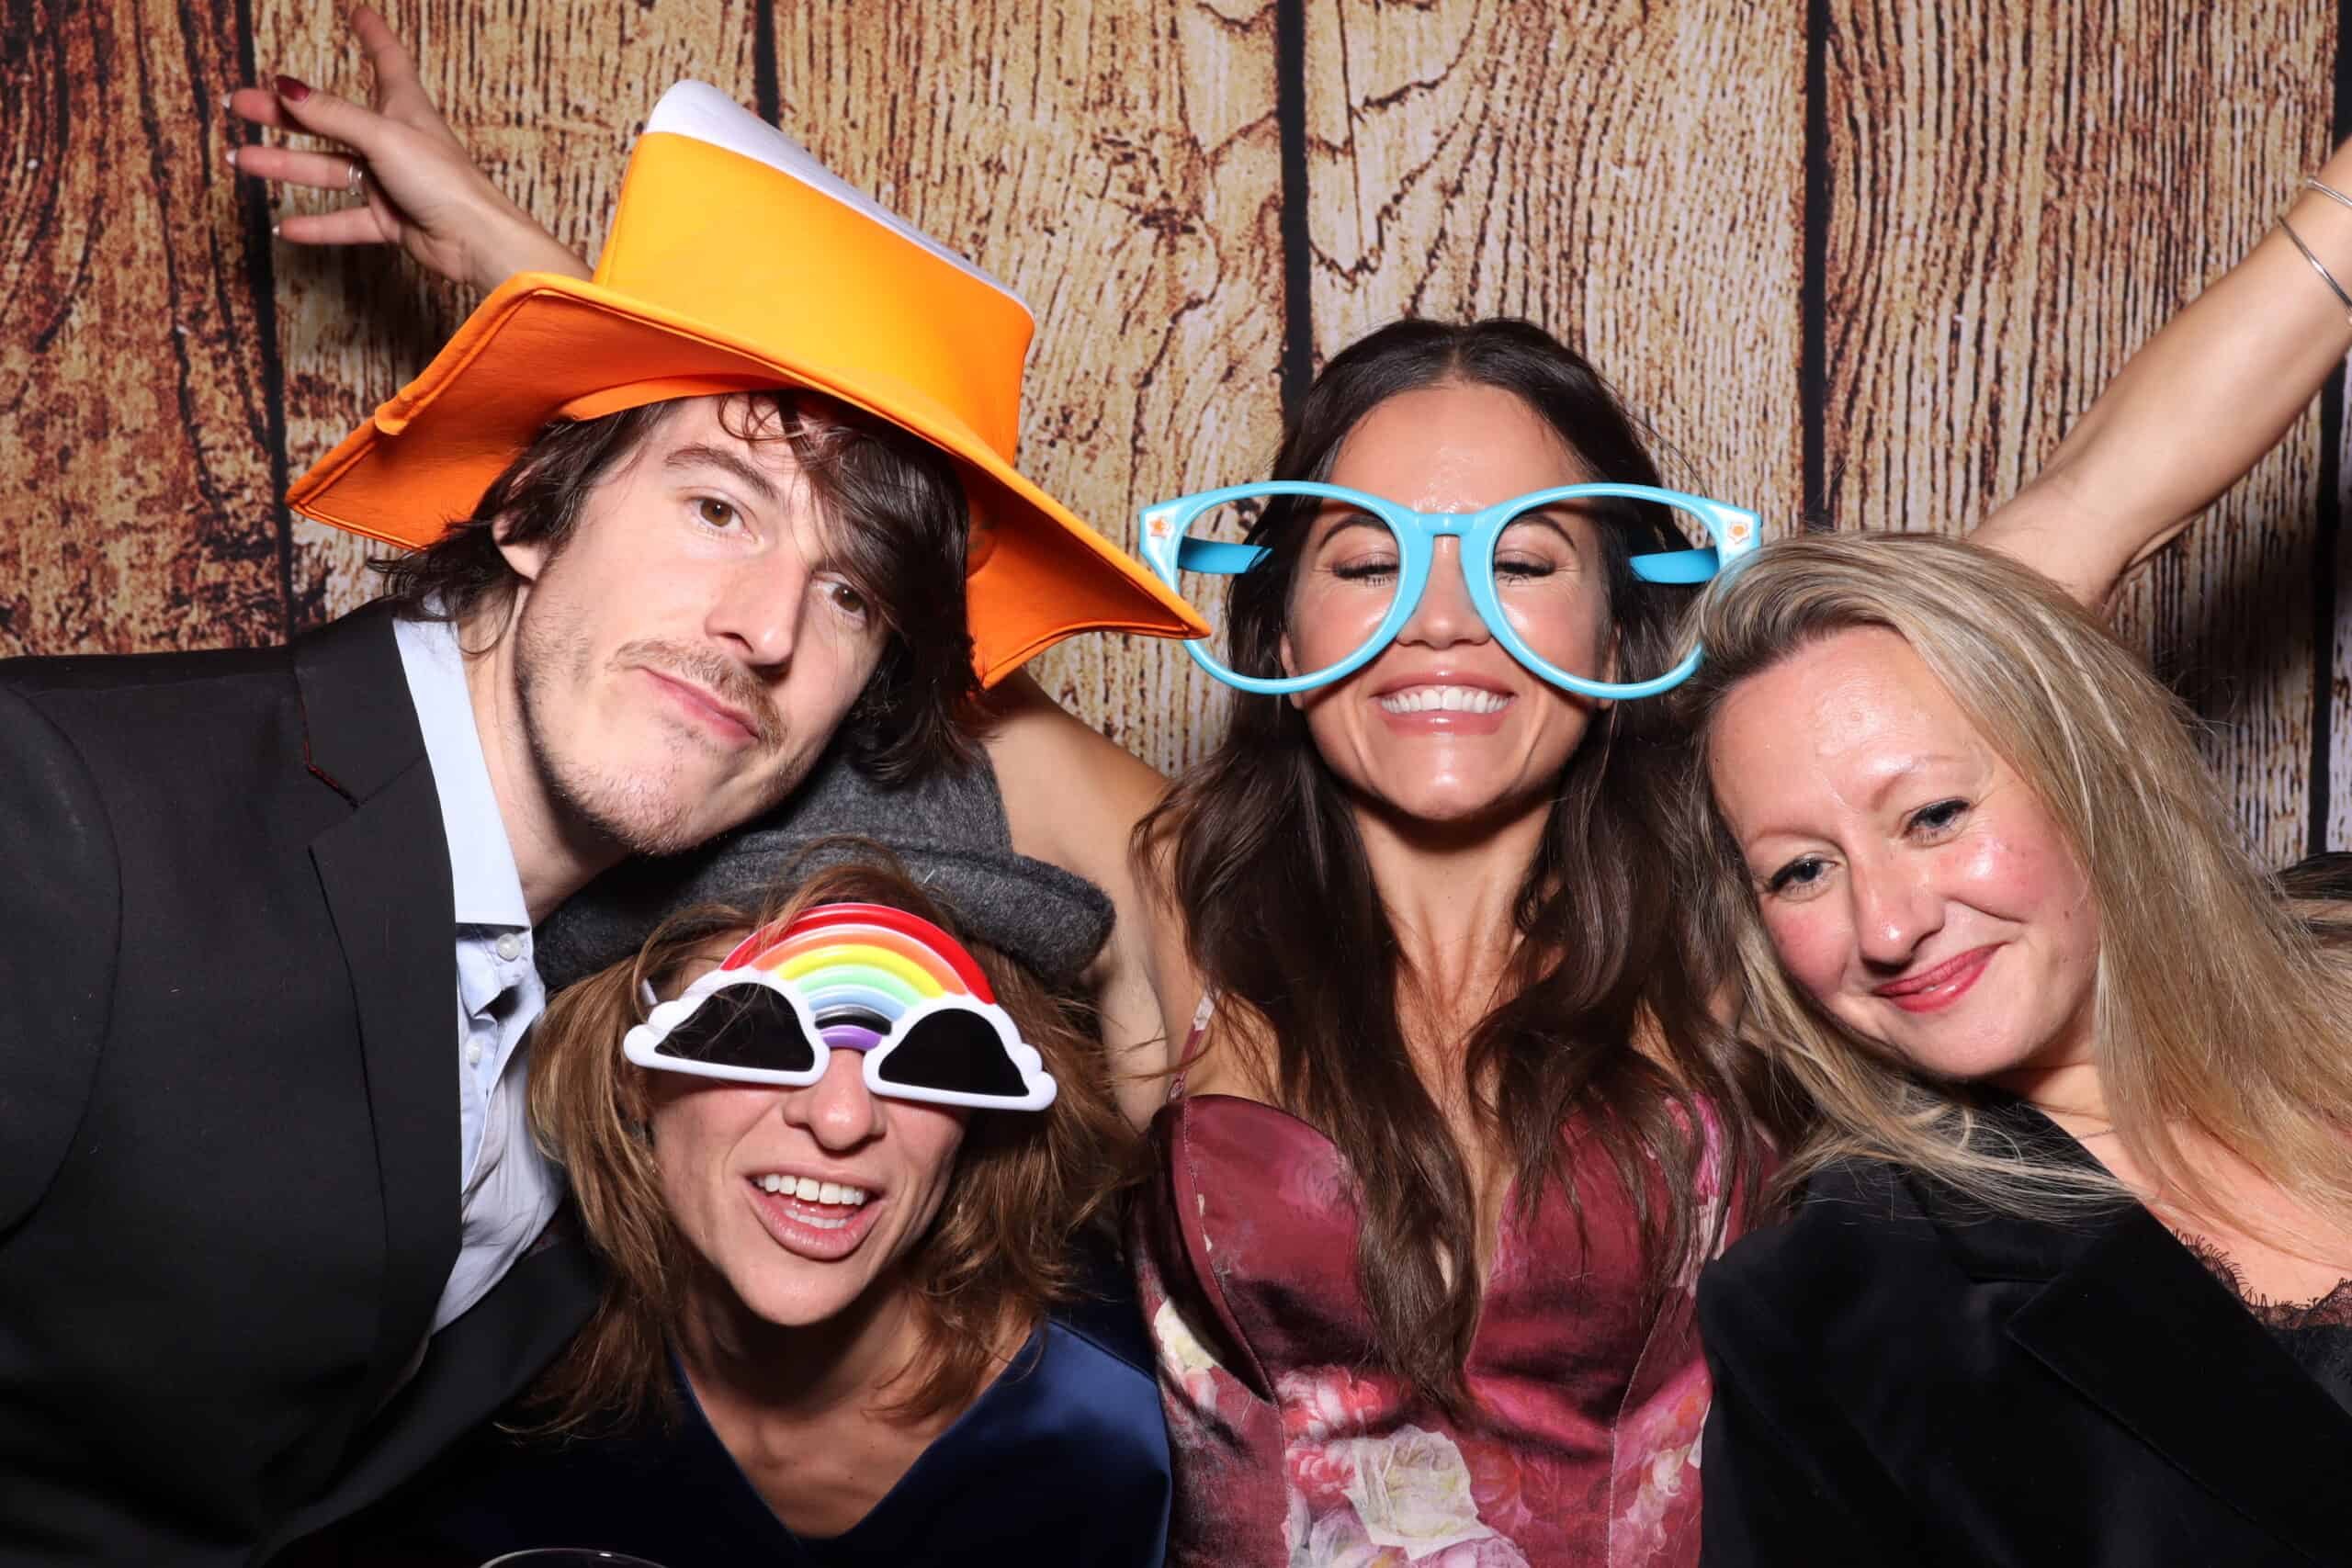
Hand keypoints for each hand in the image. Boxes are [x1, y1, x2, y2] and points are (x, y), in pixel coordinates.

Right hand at [226, 8, 589, 292]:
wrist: (475, 241)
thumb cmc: (444, 181)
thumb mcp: (383, 137)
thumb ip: (333, 115)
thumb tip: (285, 86)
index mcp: (404, 107)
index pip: (387, 58)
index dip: (372, 33)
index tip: (356, 9)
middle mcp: (394, 140)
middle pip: (330, 119)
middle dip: (286, 112)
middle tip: (243, 105)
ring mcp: (391, 181)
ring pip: (328, 169)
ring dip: (285, 166)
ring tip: (241, 160)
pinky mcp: (391, 220)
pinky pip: (345, 220)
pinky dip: (317, 224)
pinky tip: (284, 226)